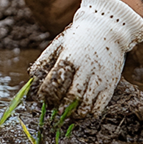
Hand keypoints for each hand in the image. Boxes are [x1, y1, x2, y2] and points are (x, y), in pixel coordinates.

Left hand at [30, 0, 142, 116]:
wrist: (108, 27)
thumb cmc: (79, 35)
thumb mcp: (60, 42)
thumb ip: (45, 58)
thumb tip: (31, 74)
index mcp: (70, 58)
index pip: (56, 81)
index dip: (47, 94)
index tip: (43, 99)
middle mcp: (85, 69)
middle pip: (72, 96)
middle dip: (61, 107)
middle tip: (55, 112)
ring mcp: (99, 77)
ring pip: (86, 103)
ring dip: (75, 113)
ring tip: (68, 116)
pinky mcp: (110, 83)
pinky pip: (101, 105)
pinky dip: (91, 113)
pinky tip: (84, 114)